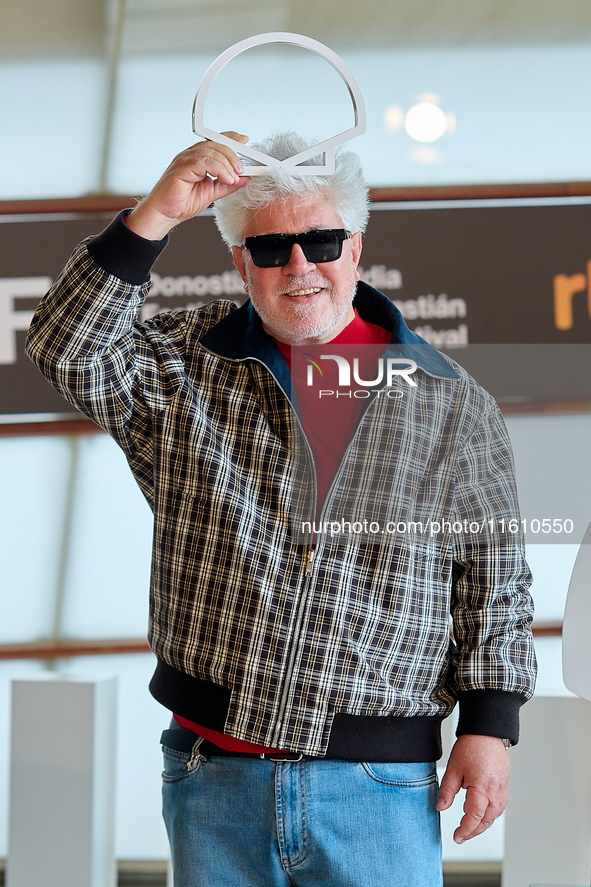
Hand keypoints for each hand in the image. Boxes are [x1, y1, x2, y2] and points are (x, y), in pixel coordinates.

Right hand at [127, 132, 249, 240]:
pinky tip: (225, 179)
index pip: (214, 141)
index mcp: (196, 158)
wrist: (164, 214)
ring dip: (226, 164)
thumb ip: (227, 185)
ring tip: (233, 178)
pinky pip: (203, 162)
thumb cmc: (181, 203)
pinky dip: (218, 170)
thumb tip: (244, 179)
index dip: (230, 138)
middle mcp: (189, 156)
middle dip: (232, 154)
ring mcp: (184, 161)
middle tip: (241, 169)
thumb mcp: (212, 193)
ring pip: (210, 152)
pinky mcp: (180, 169)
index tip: (244, 141)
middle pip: (214, 144)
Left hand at [436, 734, 509, 843]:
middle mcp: (495, 792)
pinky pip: (498, 807)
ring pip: (493, 816)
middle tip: (460, 837)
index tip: (456, 836)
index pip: (474, 817)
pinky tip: (481, 816)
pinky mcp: (504, 786)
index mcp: (482, 788)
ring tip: (469, 829)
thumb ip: (447, 790)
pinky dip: (489, 815)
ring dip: (482, 825)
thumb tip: (440, 807)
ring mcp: (501, 790)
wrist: (488, 732)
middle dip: (473, 831)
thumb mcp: (454, 768)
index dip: (465, 829)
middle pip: (485, 820)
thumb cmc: (472, 746)